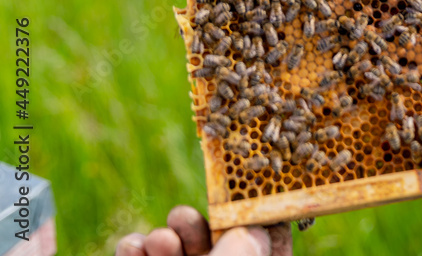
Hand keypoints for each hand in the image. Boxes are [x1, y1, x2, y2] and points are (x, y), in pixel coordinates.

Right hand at [115, 206, 292, 255]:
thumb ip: (249, 246)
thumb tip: (260, 228)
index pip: (266, 249)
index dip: (252, 221)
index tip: (237, 195)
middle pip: (215, 252)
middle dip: (194, 229)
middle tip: (180, 220)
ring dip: (163, 239)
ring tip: (159, 243)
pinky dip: (133, 251)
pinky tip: (131, 249)